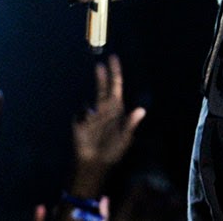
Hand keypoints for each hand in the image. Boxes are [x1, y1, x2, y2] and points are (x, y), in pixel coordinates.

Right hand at [69, 55, 145, 196]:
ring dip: (98, 100)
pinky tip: (90, 128)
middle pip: (103, 88)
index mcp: (116, 109)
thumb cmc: (113, 150)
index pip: (116, 87)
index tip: (113, 59)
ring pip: (94, 100)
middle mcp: (104, 108)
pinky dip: (86, 118)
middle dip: (103, 75)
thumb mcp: (125, 139)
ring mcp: (91, 114)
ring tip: (102, 106)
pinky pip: (83, 114)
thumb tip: (142, 110)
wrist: (95, 163)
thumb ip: (131, 124)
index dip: (115, 73)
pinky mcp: (80, 121)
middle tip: (100, 63)